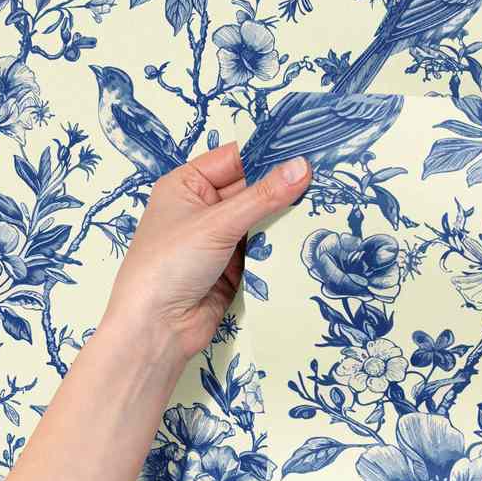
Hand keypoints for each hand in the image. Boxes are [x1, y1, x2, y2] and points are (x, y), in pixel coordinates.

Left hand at [102, 144, 310, 364]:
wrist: (158, 328)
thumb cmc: (169, 265)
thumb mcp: (217, 223)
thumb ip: (263, 197)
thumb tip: (302, 167)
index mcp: (187, 185)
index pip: (234, 159)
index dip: (268, 155)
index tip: (306, 152)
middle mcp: (202, 209)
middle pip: (252, 190)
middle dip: (282, 190)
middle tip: (323, 181)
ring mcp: (219, 239)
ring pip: (261, 222)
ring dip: (284, 221)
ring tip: (323, 208)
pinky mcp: (234, 268)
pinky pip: (264, 250)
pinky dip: (281, 248)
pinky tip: (307, 240)